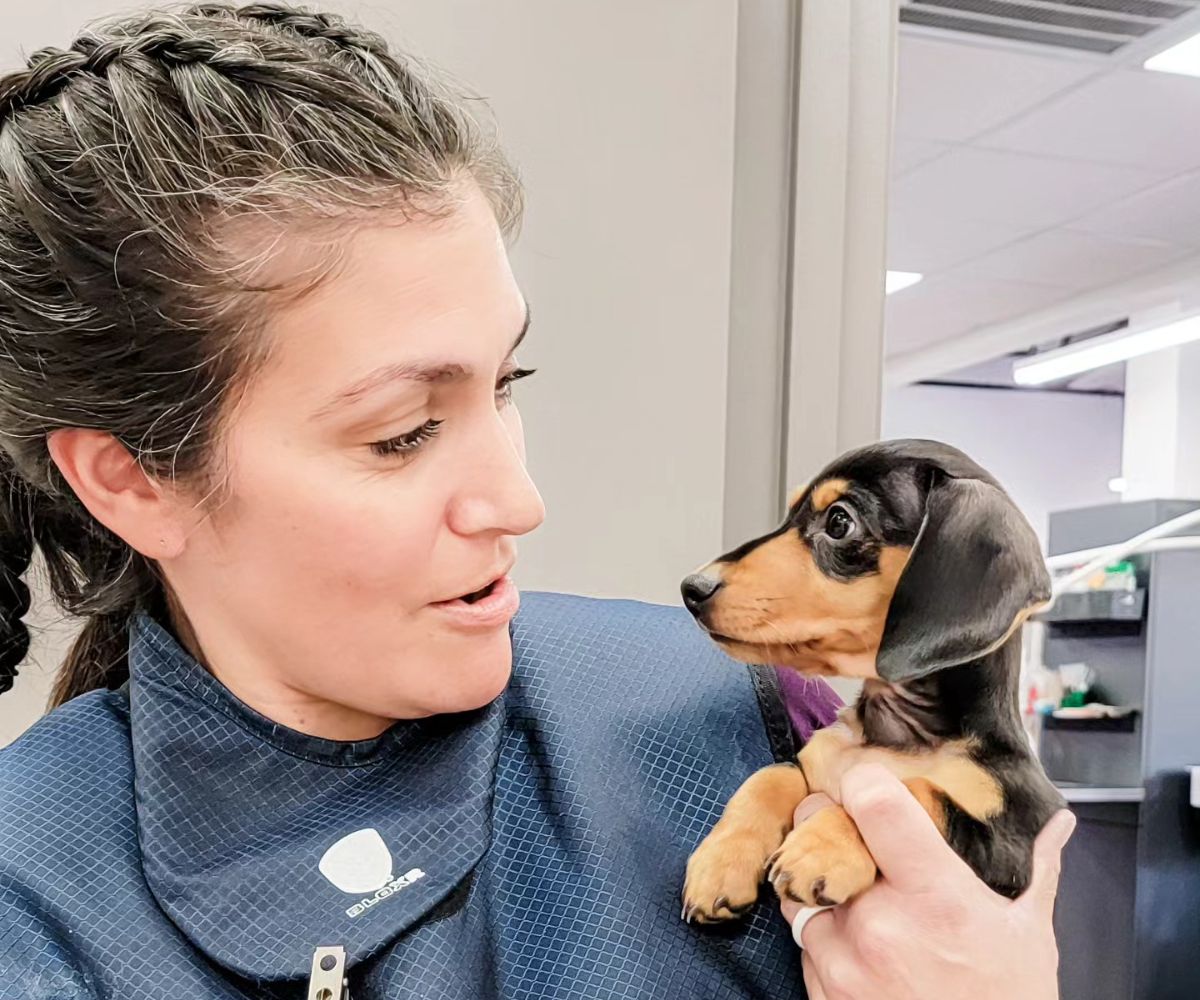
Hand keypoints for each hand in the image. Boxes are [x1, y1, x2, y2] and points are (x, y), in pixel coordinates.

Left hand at [779, 763, 1075, 999]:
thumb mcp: (1028, 934)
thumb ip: (1037, 870)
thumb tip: (1059, 823)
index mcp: (934, 894)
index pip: (874, 804)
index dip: (862, 783)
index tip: (867, 784)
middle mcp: (880, 922)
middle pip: (820, 838)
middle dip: (828, 828)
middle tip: (852, 833)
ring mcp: (845, 962)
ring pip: (804, 891)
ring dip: (824, 888)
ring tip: (863, 900)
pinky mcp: (825, 995)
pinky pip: (804, 945)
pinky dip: (824, 938)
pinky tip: (861, 947)